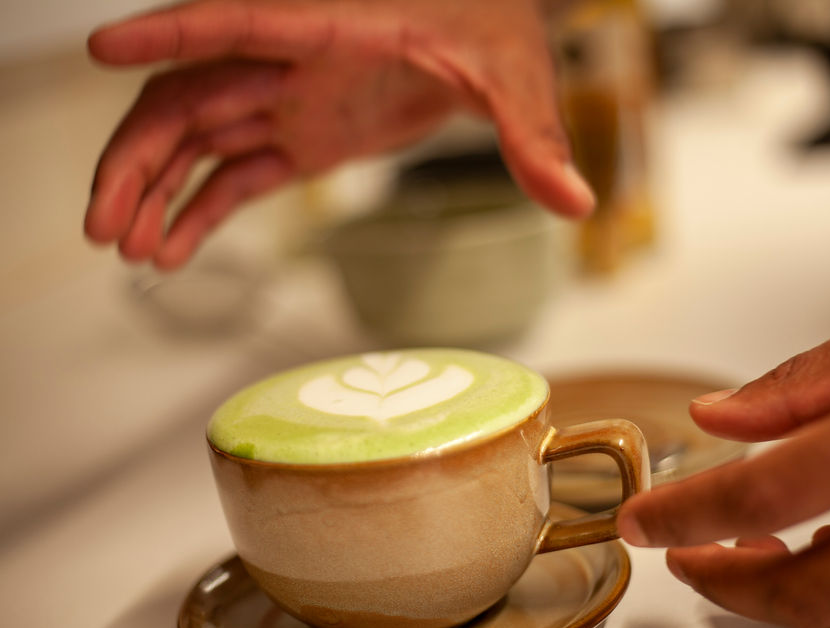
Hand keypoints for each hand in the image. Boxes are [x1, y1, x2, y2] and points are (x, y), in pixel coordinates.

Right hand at [85, 0, 593, 268]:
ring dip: (154, 191)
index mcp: (328, 23)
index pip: (236, 22)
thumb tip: (575, 202)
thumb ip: (532, 135)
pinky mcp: (304, 134)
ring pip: (196, 139)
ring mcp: (289, 98)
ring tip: (129, 249)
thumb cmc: (491, 21)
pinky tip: (174, 251)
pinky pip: (235, 171)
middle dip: (137, 157)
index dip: (169, 36)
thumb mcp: (513, 73)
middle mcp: (290, 60)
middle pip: (187, 98)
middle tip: (104, 223)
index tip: (103, 50)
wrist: (488, 25)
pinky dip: (200, 210)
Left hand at [617, 264, 829, 627]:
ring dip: (784, 599)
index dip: (687, 516)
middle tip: (684, 552)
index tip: (643, 521)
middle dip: (725, 583)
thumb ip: (809, 380)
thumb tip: (721, 419)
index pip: (770, 491)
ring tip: (744, 549)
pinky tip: (827, 550)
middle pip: (813, 591)